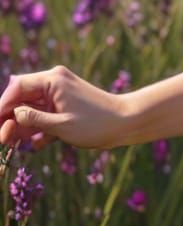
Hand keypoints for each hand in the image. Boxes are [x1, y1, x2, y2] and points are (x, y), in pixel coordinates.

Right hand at [0, 67, 127, 152]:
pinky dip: (37, 130)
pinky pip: (43, 117)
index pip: (16, 88)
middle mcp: (54, 83)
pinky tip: (37, 145)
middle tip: (4, 140)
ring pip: (30, 110)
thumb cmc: (96, 123)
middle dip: (9, 119)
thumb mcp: (61, 125)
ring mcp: (59, 96)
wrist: (127, 123)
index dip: (2, 106)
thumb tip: (13, 115)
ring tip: (15, 145)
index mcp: (52, 80)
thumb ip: (32, 120)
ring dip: (21, 128)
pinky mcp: (65, 108)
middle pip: (20, 99)